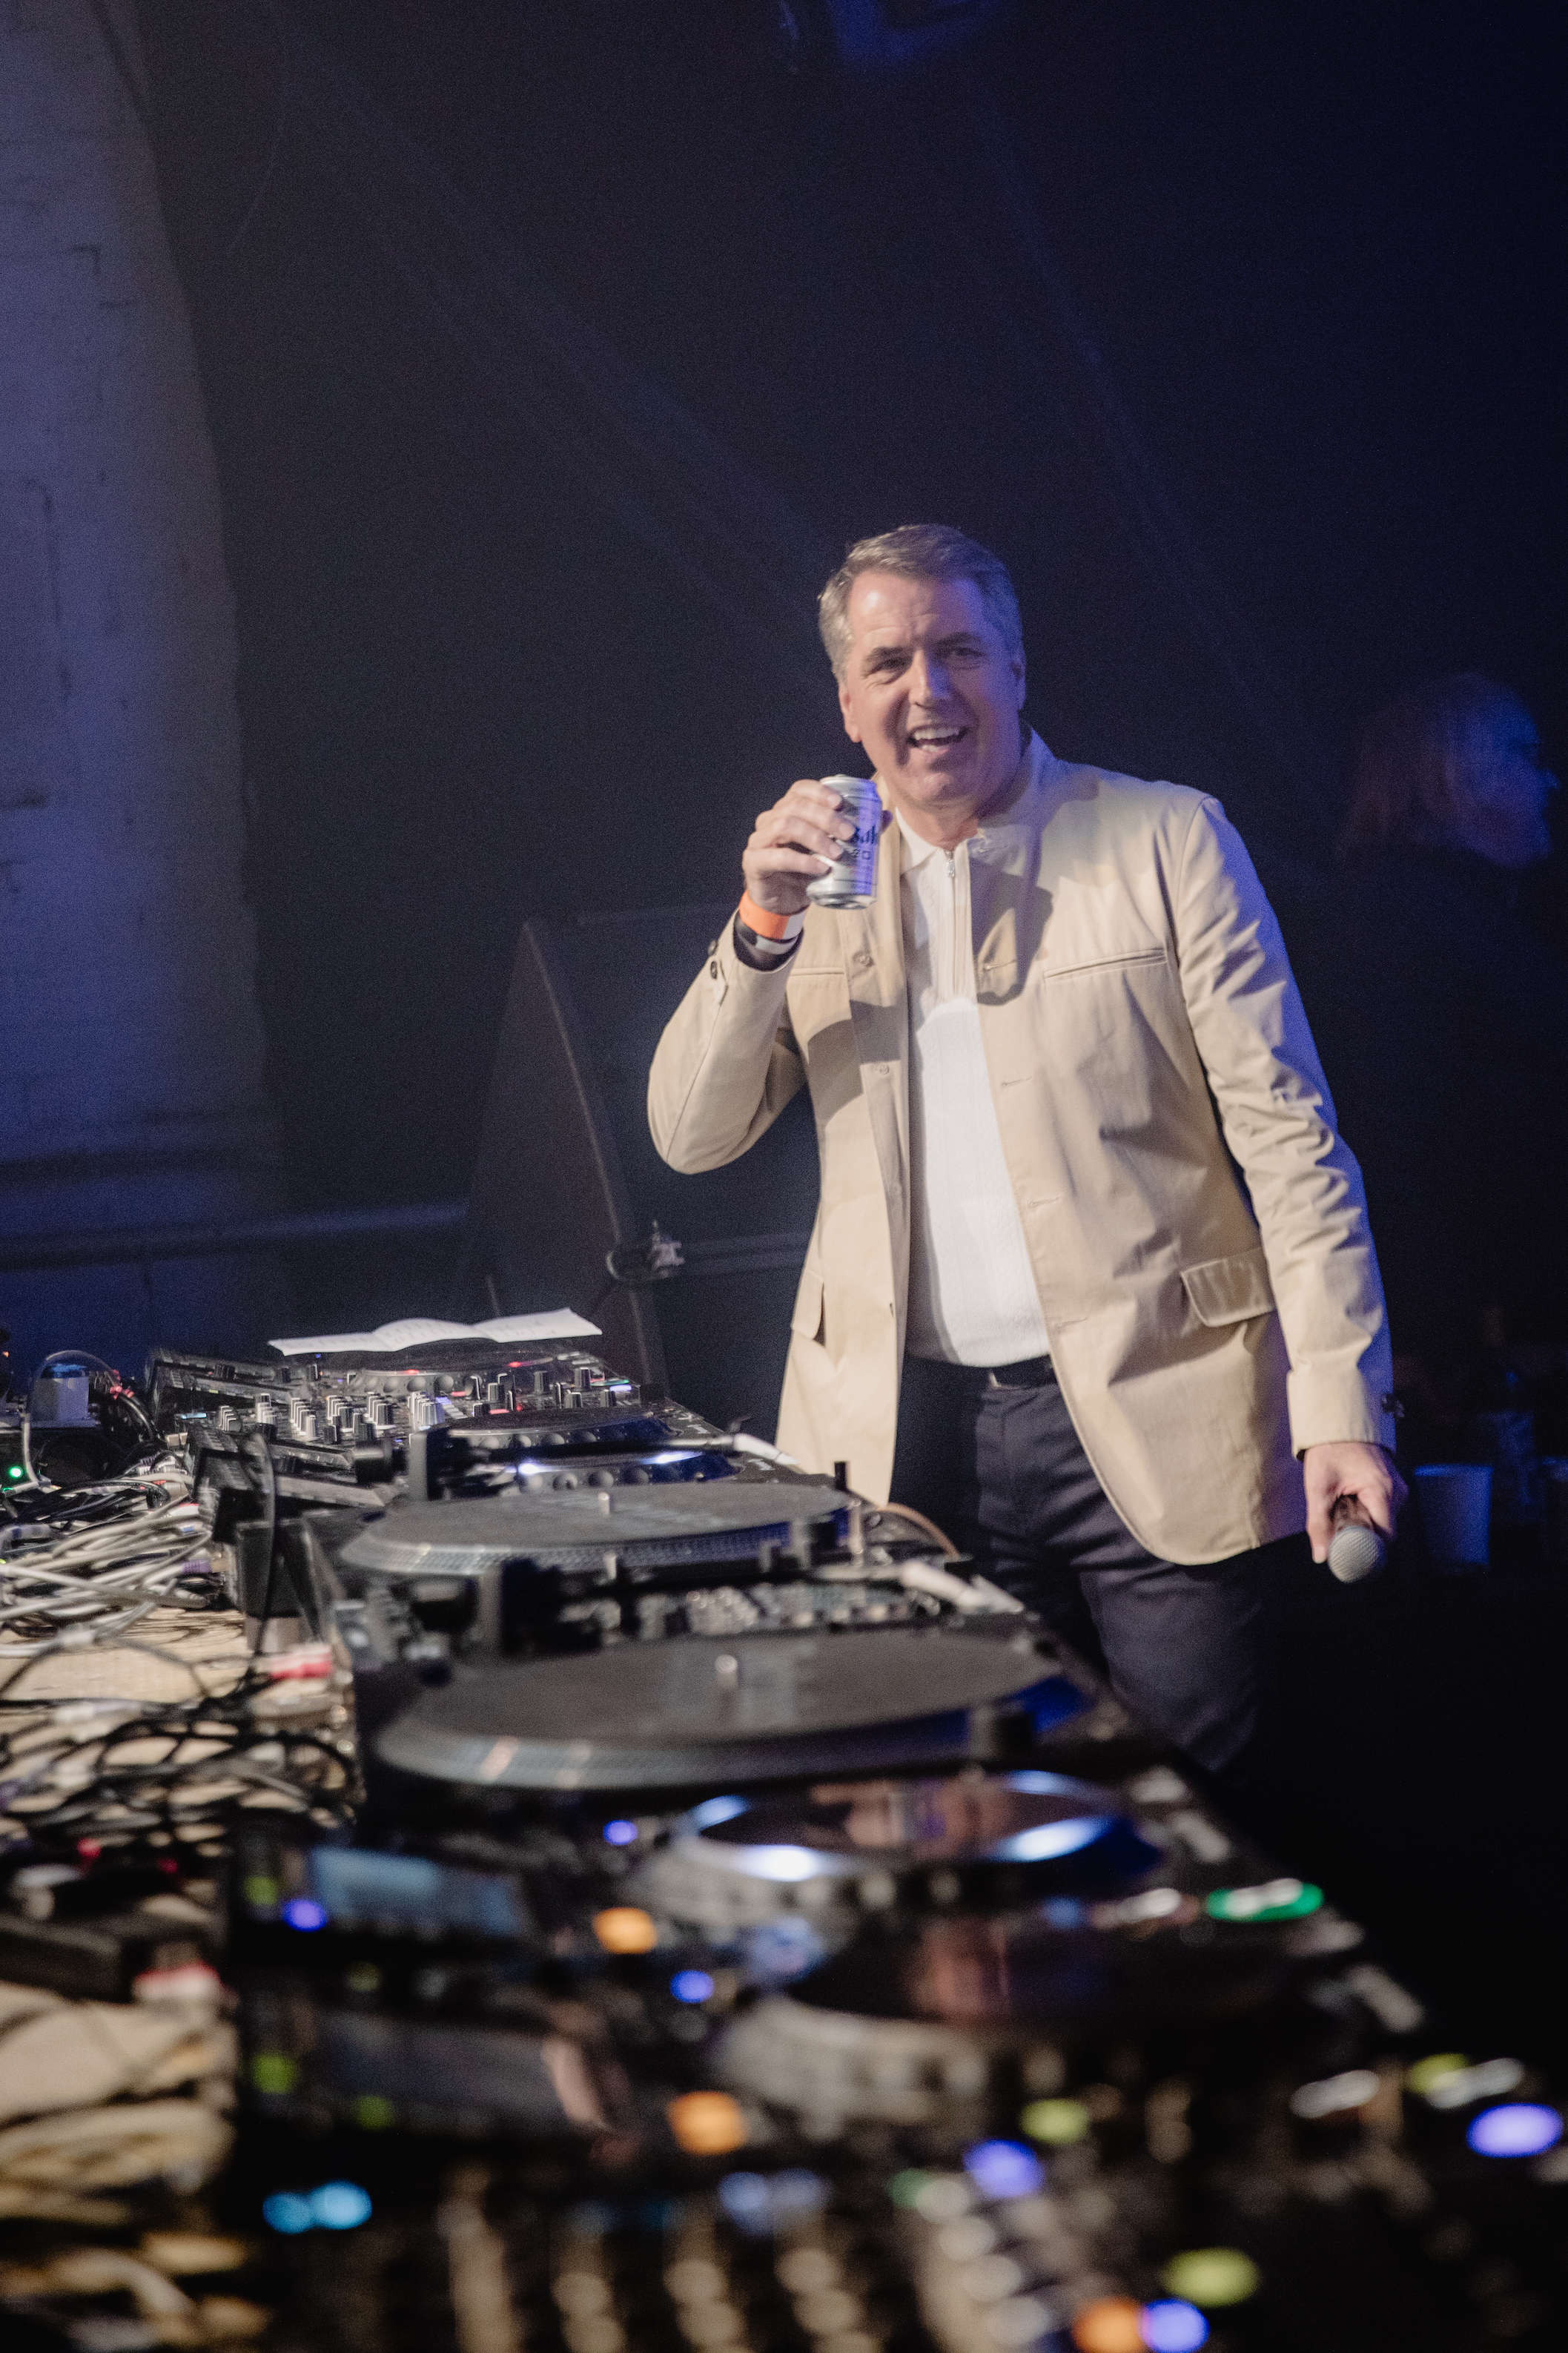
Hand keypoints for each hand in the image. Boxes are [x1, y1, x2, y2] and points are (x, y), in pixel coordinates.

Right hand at [741, 779, 852, 915]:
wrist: (783, 902)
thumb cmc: (807, 871)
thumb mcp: (831, 851)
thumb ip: (855, 833)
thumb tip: (884, 816)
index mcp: (788, 809)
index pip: (800, 789)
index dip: (820, 792)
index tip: (841, 803)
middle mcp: (771, 819)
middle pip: (795, 806)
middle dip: (825, 817)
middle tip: (849, 833)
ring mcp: (760, 839)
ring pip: (786, 826)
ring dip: (816, 837)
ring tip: (838, 853)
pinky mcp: (755, 861)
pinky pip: (778, 857)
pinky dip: (802, 861)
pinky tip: (821, 869)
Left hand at [1301, 1440, 1406, 1564]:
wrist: (1338, 1420)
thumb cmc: (1329, 1449)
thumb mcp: (1318, 1487)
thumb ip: (1319, 1523)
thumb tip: (1321, 1556)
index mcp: (1383, 1491)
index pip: (1386, 1537)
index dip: (1368, 1549)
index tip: (1350, 1551)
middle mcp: (1397, 1490)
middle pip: (1386, 1530)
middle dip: (1363, 1534)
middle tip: (1339, 1526)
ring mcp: (1397, 1486)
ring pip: (1385, 1519)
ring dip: (1365, 1521)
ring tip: (1343, 1507)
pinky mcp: (1393, 1484)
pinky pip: (1384, 1508)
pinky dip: (1368, 1510)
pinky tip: (1351, 1501)